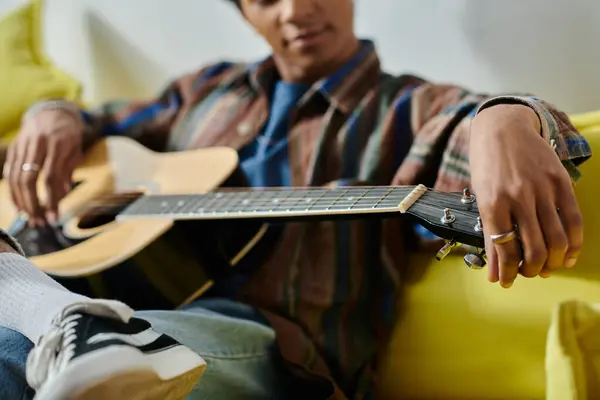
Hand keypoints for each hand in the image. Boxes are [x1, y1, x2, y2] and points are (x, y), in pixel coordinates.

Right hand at [4, 108, 84, 225]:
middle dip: (33, 203)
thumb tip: (63, 193)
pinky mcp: (14, 147)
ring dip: (21, 200)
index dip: (52, 199)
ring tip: (29, 217)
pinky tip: (19, 204)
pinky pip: (9, 171)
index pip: (51, 177)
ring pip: (15, 177)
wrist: (52, 111)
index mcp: (57, 144)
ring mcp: (22, 145)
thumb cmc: (69, 134)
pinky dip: (12, 190)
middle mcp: (37, 144)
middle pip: (29, 179)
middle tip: (39, 222)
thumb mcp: (76, 149)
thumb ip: (69, 170)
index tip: (54, 217)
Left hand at [469, 104, 581, 287]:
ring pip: (557, 240)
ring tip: (547, 267)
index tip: (506, 281)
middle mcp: (518, 198)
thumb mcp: (480, 198)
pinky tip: (567, 255)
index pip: (504, 249)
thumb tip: (494, 272)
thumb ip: (489, 235)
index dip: (507, 272)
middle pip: (534, 250)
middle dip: (532, 270)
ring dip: (553, 262)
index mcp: (492, 203)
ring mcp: (542, 190)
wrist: (503, 128)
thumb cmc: (486, 165)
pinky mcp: (561, 182)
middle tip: (529, 273)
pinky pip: (574, 220)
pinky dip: (574, 244)